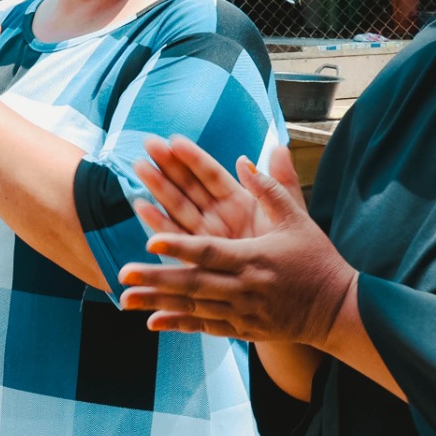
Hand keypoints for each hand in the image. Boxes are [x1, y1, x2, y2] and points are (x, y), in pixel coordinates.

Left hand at [117, 137, 356, 346]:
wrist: (338, 311)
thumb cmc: (317, 259)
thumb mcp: (299, 220)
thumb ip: (272, 189)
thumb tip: (247, 157)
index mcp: (254, 258)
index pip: (210, 251)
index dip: (179, 246)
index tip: (149, 240)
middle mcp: (244, 288)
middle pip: (193, 283)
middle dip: (156, 278)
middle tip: (122, 273)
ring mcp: (242, 312)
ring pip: (193, 307)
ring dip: (157, 302)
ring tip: (124, 299)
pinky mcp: (242, 329)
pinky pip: (205, 327)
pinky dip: (178, 325)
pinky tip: (151, 322)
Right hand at [131, 129, 287, 243]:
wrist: (293, 294)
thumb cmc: (294, 254)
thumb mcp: (289, 215)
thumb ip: (281, 183)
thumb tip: (279, 147)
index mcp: (240, 201)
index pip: (212, 175)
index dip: (194, 158)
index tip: (174, 140)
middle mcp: (219, 216)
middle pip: (189, 186)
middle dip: (168, 165)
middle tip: (149, 145)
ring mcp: (206, 236)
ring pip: (177, 207)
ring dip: (158, 187)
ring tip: (140, 168)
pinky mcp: (197, 258)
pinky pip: (175, 237)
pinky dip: (158, 223)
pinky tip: (143, 206)